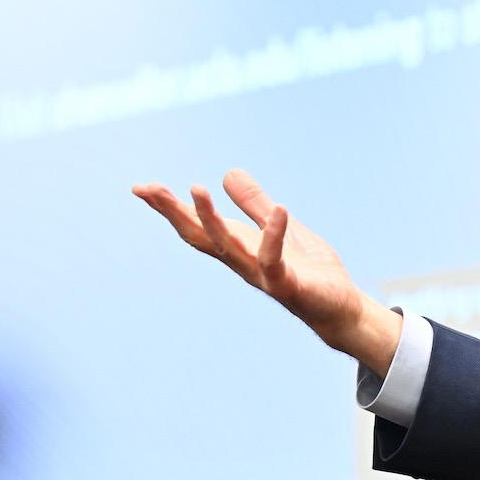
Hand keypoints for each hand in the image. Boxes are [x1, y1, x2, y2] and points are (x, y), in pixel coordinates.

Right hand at [132, 169, 400, 375]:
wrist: (338, 307)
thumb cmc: (308, 270)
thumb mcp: (281, 226)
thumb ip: (255, 204)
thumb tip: (228, 172)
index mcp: (239, 247)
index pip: (197, 227)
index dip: (169, 209)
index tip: (141, 187)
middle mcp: (243, 263)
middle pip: (201, 237)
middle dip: (174, 212)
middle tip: (148, 188)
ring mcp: (263, 275)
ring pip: (228, 248)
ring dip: (210, 219)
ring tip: (196, 188)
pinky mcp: (288, 285)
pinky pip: (275, 260)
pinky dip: (275, 235)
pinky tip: (279, 210)